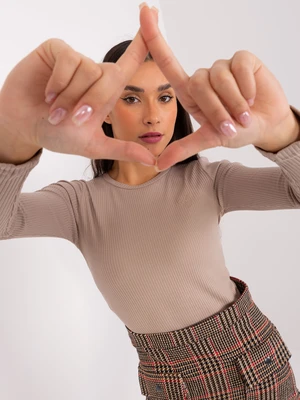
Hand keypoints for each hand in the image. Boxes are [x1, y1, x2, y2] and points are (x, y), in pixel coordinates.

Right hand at [0, 31, 156, 165]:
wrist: (25, 128)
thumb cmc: (58, 134)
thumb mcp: (93, 146)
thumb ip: (122, 150)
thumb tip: (154, 161)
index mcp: (107, 92)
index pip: (130, 63)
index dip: (142, 41)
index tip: (151, 10)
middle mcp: (94, 73)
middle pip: (110, 75)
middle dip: (93, 101)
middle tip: (74, 119)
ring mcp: (76, 60)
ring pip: (87, 70)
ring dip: (71, 97)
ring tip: (55, 111)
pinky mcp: (57, 51)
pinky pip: (68, 60)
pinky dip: (60, 82)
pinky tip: (48, 94)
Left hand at [139, 4, 294, 170]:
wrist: (266, 126)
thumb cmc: (236, 131)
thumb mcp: (209, 140)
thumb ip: (184, 148)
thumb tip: (158, 165)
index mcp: (190, 93)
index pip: (167, 61)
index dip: (154, 37)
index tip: (143, 11)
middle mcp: (203, 77)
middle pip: (198, 82)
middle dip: (216, 109)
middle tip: (232, 124)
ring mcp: (223, 67)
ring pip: (218, 76)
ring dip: (233, 101)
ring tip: (244, 114)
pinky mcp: (242, 59)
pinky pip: (238, 65)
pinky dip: (246, 85)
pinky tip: (252, 95)